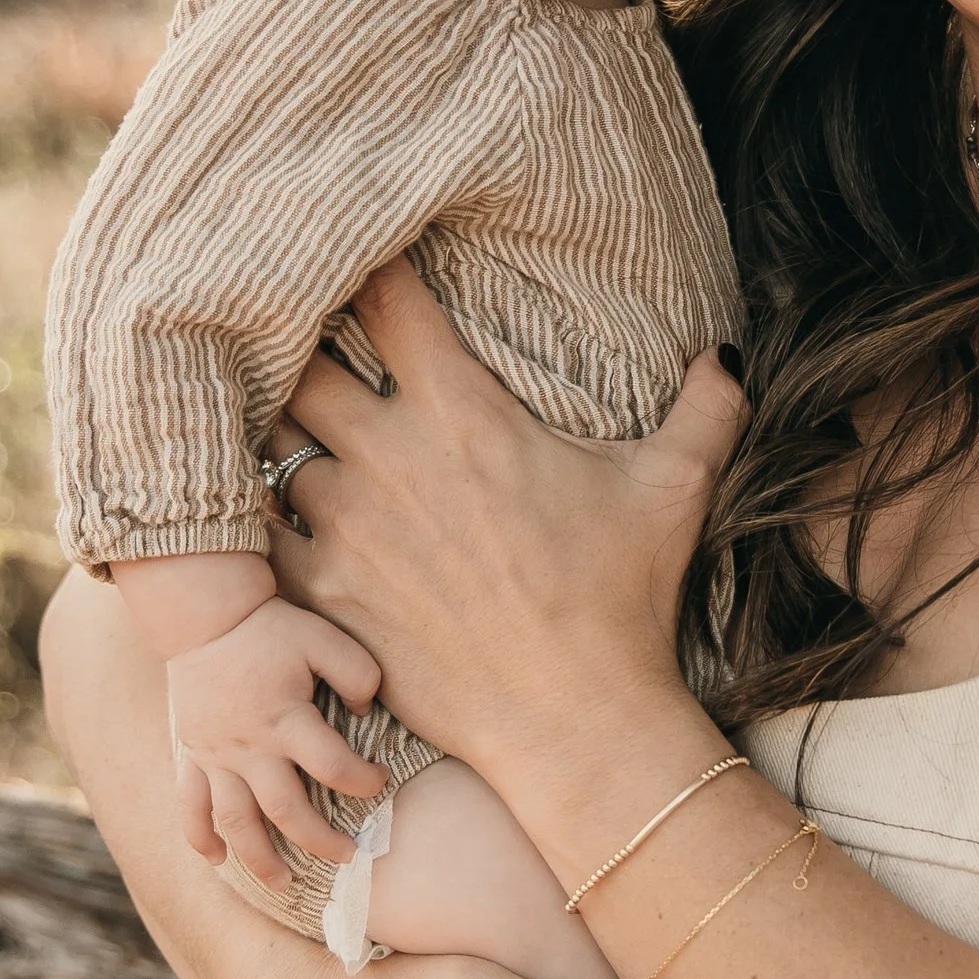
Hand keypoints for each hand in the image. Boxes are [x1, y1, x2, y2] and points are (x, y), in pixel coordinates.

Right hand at [164, 595, 384, 889]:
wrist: (203, 615)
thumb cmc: (269, 627)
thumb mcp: (324, 638)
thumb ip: (357, 674)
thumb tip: (365, 714)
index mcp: (285, 720)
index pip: (333, 767)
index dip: (364, 781)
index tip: (380, 781)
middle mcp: (248, 747)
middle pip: (286, 811)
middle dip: (321, 841)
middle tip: (350, 857)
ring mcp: (214, 755)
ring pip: (235, 821)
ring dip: (260, 858)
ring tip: (284, 884)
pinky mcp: (189, 754)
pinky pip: (189, 806)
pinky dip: (200, 837)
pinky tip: (218, 860)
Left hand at [270, 260, 744, 786]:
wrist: (574, 720)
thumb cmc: (624, 600)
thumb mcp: (677, 490)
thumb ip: (705, 406)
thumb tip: (727, 351)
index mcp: (462, 411)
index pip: (383, 298)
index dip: (365, 267)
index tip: (361, 258)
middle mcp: (388, 455)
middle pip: (297, 359)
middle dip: (295, 344)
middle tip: (298, 341)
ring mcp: (343, 525)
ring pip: (265, 441)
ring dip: (270, 428)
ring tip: (272, 421)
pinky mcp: (317, 592)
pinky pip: (251, 529)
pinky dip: (250, 513)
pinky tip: (261, 509)